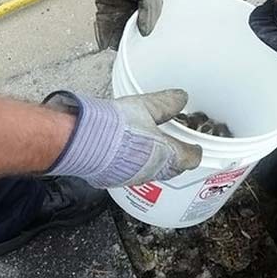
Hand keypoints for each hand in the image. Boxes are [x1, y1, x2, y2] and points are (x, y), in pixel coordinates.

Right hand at [44, 89, 201, 187]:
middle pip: (173, 168)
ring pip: (153, 172)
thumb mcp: (148, 106)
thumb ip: (167, 102)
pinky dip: (136, 164)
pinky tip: (129, 152)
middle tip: (176, 143)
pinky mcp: (113, 180)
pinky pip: (132, 174)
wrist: (80, 140)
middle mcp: (153, 171)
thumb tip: (182, 97)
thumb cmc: (117, 124)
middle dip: (177, 157)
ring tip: (153, 146)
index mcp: (168, 155)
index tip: (196, 144)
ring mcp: (133, 178)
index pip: (192, 159)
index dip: (196, 150)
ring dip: (156, 161)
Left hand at [78, 0, 161, 49]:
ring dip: (116, 36)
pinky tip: (103, 43)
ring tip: (114, 51)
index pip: (151, 19)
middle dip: (130, 37)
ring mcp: (120, 2)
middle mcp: (136, 1)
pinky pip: (105, 20)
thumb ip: (149, 12)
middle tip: (127, 51)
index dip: (147, 31)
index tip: (143, 45)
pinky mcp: (105, 2)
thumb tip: (145, 31)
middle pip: (134, 23)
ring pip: (119, 23)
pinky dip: (104, 31)